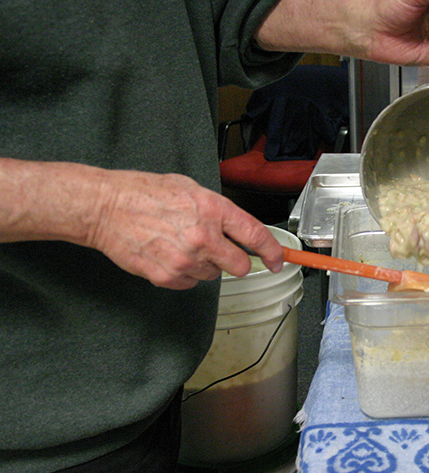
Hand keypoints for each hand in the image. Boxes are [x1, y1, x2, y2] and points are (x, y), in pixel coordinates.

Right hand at [0, 157, 283, 289]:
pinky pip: (190, 283)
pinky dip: (185, 274)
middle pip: (239, 266)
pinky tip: (169, 255)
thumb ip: (219, 211)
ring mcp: (186, 260)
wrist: (106, 208)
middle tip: (220, 252)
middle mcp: (204, 237)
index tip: (279, 261)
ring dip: (205, 265)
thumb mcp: (191, 189)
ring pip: (213, 275)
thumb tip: (242, 231)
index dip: (273, 252)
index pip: (255, 236)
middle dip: (236, 262)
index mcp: (213, 209)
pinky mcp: (168, 276)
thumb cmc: (146, 193)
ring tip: (181, 245)